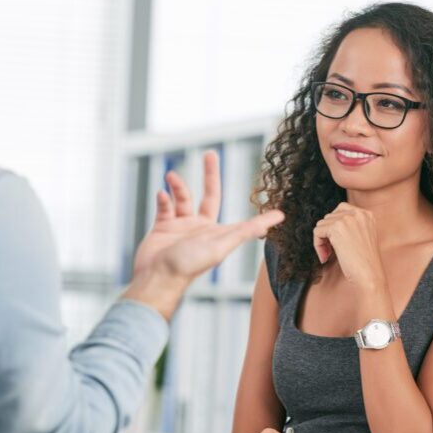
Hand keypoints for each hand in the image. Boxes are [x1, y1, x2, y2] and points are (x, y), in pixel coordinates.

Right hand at [125, 151, 283, 317]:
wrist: (156, 278)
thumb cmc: (188, 265)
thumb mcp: (221, 246)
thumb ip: (246, 230)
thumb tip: (277, 219)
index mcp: (218, 233)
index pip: (243, 220)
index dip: (258, 214)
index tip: (277, 209)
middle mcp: (201, 228)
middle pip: (208, 195)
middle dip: (210, 175)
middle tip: (209, 155)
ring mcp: (181, 227)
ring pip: (182, 198)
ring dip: (178, 186)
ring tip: (171, 176)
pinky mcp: (162, 228)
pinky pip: (164, 207)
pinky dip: (163, 199)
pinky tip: (162, 195)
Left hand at [312, 202, 385, 287]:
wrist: (370, 276)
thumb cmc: (365, 264)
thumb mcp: (362, 238)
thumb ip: (350, 227)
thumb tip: (326, 222)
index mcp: (367, 215)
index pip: (341, 209)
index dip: (333, 226)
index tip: (335, 242)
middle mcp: (359, 214)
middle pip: (329, 217)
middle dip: (327, 234)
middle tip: (330, 252)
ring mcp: (348, 219)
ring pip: (321, 224)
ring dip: (321, 241)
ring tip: (329, 255)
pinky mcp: (336, 228)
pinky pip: (317, 232)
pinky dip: (317, 245)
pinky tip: (325, 257)